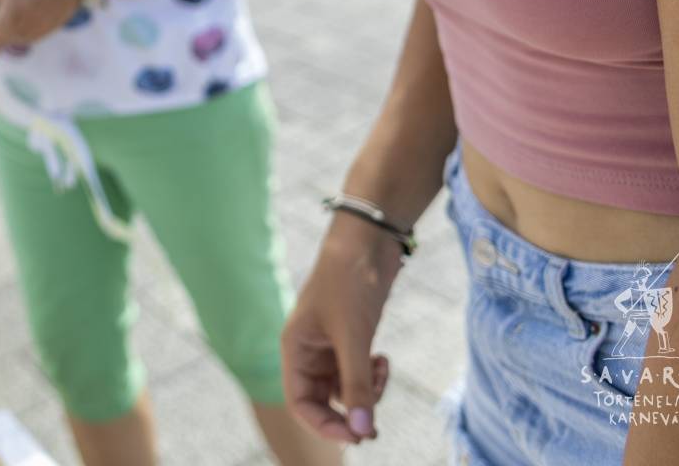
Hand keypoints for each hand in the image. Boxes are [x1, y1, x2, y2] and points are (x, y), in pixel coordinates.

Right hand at [281, 218, 402, 444]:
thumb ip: (357, 386)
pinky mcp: (351, 339)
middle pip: (323, 400)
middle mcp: (309, 351)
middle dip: (350, 411)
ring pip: (345, 389)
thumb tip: (364, 432)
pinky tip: (383, 359)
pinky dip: (373, 375)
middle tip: (376, 424)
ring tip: (382, 370)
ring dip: (367, 391)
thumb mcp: (354, 338)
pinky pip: (359, 373)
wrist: (368, 243)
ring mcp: (330, 346)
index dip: (325, 425)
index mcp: (295, 349)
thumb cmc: (349, 283)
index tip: (357, 436)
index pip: (301, 402)